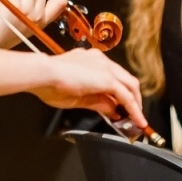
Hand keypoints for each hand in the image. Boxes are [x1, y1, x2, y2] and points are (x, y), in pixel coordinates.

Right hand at [31, 49, 148, 128]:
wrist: (43, 74)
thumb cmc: (49, 83)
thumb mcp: (76, 97)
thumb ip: (97, 102)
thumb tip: (112, 110)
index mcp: (91, 61)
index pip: (113, 77)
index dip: (119, 93)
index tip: (120, 107)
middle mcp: (101, 60)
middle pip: (126, 79)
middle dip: (133, 98)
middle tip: (133, 114)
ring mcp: (106, 68)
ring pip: (130, 85)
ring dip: (136, 103)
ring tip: (137, 119)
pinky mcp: (108, 79)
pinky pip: (127, 96)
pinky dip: (134, 109)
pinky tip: (136, 120)